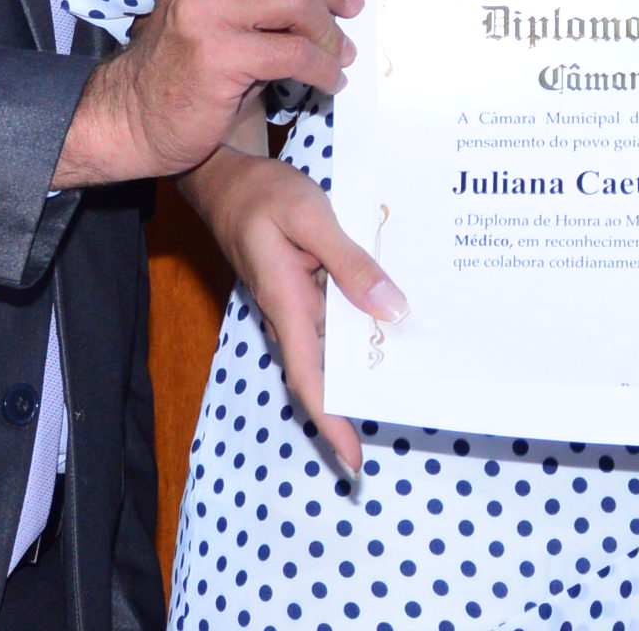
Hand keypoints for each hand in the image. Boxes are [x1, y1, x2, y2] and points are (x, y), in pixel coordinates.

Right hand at [54, 0, 360, 188]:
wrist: (136, 116)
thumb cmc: (192, 63)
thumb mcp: (220, 5)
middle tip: (350, 7)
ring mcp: (203, 12)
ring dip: (331, 30)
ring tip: (340, 52)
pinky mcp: (215, 57)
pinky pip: (293, 53)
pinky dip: (324, 68)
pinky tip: (329, 80)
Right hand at [183, 144, 405, 477]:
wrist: (226, 178)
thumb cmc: (262, 194)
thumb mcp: (311, 217)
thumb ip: (350, 262)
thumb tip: (390, 308)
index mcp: (285, 305)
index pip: (309, 380)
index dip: (332, 422)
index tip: (353, 461)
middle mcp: (289, 315)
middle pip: (324, 374)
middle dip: (357, 403)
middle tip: (406, 418)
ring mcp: (295, 305)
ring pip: (332, 347)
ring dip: (363, 362)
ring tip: (412, 377)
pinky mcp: (302, 289)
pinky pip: (333, 318)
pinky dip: (360, 325)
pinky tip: (393, 319)